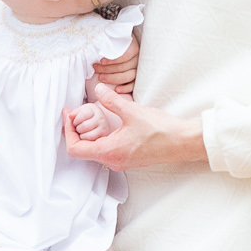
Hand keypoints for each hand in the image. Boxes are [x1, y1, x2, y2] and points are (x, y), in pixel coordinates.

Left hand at [61, 84, 205, 170]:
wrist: (183, 142)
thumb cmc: (161, 131)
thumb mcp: (133, 111)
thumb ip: (111, 101)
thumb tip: (97, 89)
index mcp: (109, 152)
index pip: (75, 148)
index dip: (68, 131)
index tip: (68, 115)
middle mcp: (112, 161)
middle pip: (82, 150)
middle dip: (74, 131)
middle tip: (73, 113)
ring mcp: (120, 162)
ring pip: (93, 151)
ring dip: (86, 135)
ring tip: (85, 117)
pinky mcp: (127, 159)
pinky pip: (104, 151)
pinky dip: (98, 138)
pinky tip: (102, 124)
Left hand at [93, 30, 139, 96]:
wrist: (117, 50)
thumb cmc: (112, 45)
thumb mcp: (112, 40)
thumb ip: (109, 41)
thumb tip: (101, 43)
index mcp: (134, 48)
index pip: (126, 55)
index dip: (114, 59)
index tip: (101, 60)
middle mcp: (138, 59)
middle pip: (125, 66)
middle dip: (108, 69)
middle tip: (96, 68)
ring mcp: (138, 69)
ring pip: (129, 76)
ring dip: (114, 78)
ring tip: (101, 78)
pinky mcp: (137, 79)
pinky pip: (134, 85)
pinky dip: (126, 88)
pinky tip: (116, 89)